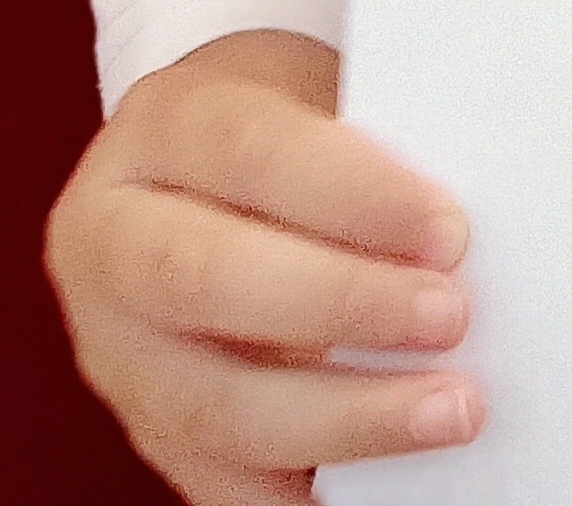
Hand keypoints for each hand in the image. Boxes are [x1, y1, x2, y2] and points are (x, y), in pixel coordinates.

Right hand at [48, 29, 482, 501]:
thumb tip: (460, 234)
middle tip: (447, 317)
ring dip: (342, 416)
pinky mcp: (149, 434)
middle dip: (340, 304)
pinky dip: (305, 489)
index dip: (352, 194)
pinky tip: (388, 482)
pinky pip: (220, 484)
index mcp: (159, 130)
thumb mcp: (316, 103)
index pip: (248, 151)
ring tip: (444, 410)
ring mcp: (117, 349)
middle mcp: (111, 240)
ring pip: (209, 403)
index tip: (448, 231)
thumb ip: (374, 158)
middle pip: (204, 276)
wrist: (202, 179)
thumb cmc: (283, 142)